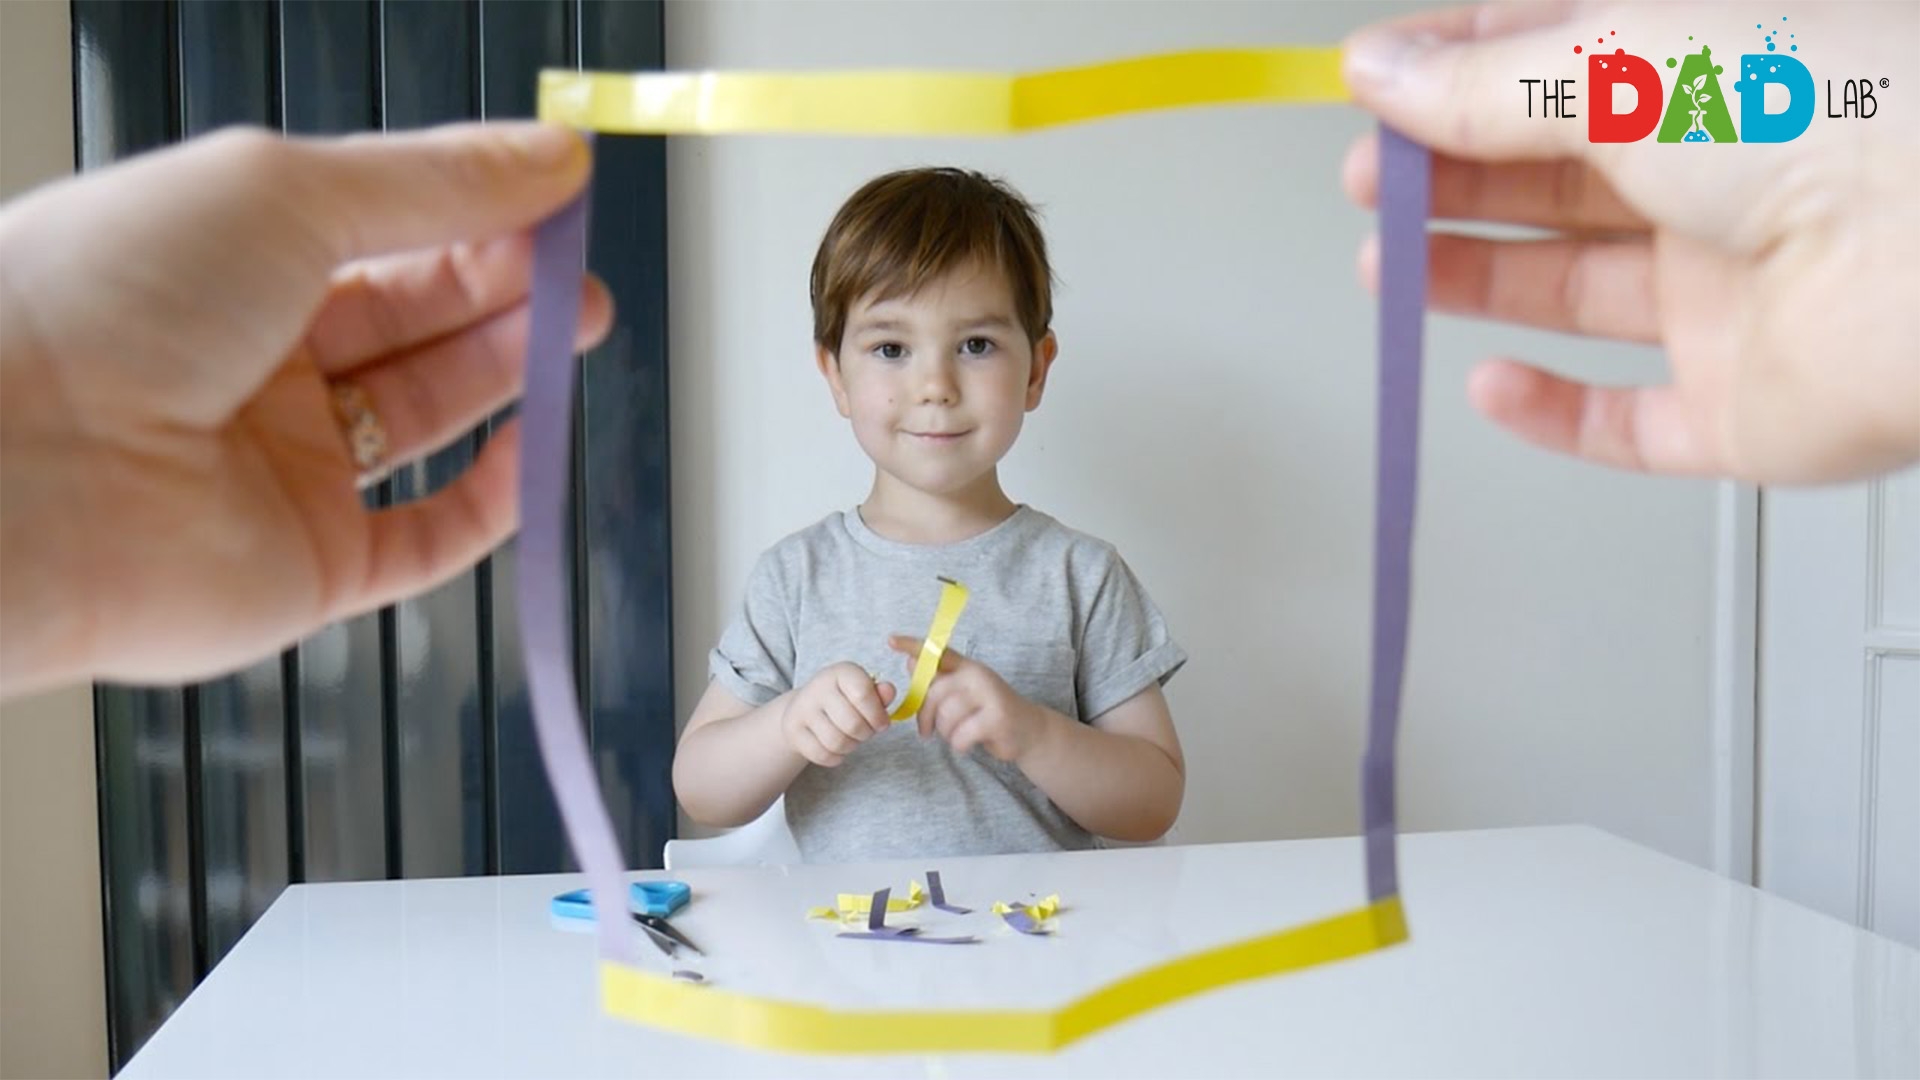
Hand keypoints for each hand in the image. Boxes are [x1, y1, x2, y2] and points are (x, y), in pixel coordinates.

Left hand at [0, 123, 611, 696]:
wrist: (13, 465)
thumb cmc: (101, 302)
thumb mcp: (287, 191)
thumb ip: (436, 181)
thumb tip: (548, 157)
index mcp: (230, 262)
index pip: (387, 232)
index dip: (478, 213)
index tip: (560, 194)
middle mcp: (255, 365)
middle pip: (419, 322)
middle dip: (508, 289)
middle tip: (580, 267)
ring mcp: (285, 470)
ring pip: (431, 418)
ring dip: (511, 371)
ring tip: (576, 325)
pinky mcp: (310, 567)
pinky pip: (427, 539)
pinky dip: (494, 501)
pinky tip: (531, 448)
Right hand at [780, 662, 896, 766]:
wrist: (806, 707)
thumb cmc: (845, 700)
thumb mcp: (864, 692)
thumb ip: (880, 694)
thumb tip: (889, 691)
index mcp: (841, 672)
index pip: (863, 694)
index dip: (877, 715)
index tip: (882, 723)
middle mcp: (818, 686)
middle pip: (853, 724)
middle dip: (866, 734)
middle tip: (866, 731)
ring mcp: (802, 708)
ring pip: (837, 742)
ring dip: (851, 746)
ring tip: (851, 738)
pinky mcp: (792, 730)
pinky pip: (822, 755)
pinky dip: (835, 757)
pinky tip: (837, 748)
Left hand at [888, 634, 1050, 761]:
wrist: (1027, 730)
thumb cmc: (988, 712)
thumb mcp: (964, 693)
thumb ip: (939, 680)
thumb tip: (910, 663)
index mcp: (966, 667)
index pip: (937, 653)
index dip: (912, 645)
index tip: (890, 640)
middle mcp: (978, 675)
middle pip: (935, 692)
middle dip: (925, 716)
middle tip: (925, 732)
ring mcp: (990, 694)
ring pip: (947, 715)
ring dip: (945, 733)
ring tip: (954, 736)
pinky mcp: (997, 717)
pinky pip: (962, 734)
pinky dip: (959, 744)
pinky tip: (967, 743)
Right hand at [1340, 2, 1919, 483]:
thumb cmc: (1831, 117)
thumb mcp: (1619, 62)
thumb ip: (1481, 83)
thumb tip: (1380, 71)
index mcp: (1706, 69)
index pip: (1553, 61)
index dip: (1451, 70)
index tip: (1369, 85)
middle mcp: (1724, 176)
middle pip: (1553, 179)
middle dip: (1448, 177)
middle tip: (1369, 184)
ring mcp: (1732, 294)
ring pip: (1577, 291)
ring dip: (1475, 277)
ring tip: (1386, 268)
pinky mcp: (1741, 406)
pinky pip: (1627, 421)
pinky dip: (1549, 412)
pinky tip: (1489, 383)